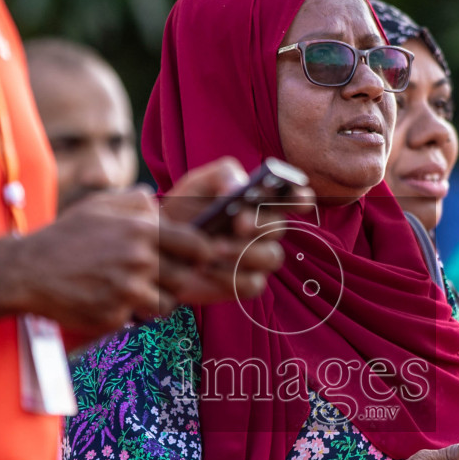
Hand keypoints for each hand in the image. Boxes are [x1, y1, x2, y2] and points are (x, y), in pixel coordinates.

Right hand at [7, 187, 201, 336]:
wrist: (27, 271)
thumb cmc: (65, 236)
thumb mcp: (99, 205)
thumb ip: (135, 201)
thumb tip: (159, 204)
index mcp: (140, 231)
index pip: (197, 246)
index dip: (202, 253)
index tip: (197, 257)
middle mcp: (138, 261)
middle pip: (186, 278)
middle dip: (178, 278)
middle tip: (162, 276)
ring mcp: (127, 291)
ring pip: (168, 303)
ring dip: (159, 299)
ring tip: (137, 290)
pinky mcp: (115, 315)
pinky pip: (140, 318)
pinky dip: (132, 312)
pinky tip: (112, 299)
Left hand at [159, 157, 315, 305]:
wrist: (158, 242)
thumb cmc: (184, 210)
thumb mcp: (197, 183)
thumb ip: (222, 175)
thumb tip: (240, 188)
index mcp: (260, 202)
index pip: (294, 198)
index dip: (300, 197)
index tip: (297, 196)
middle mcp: (264, 231)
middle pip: (279, 229)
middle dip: (261, 224)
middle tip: (238, 223)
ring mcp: (257, 259)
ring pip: (271, 258)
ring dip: (243, 252)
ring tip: (213, 247)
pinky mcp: (243, 284)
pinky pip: (251, 284)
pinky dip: (228, 276)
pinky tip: (205, 268)